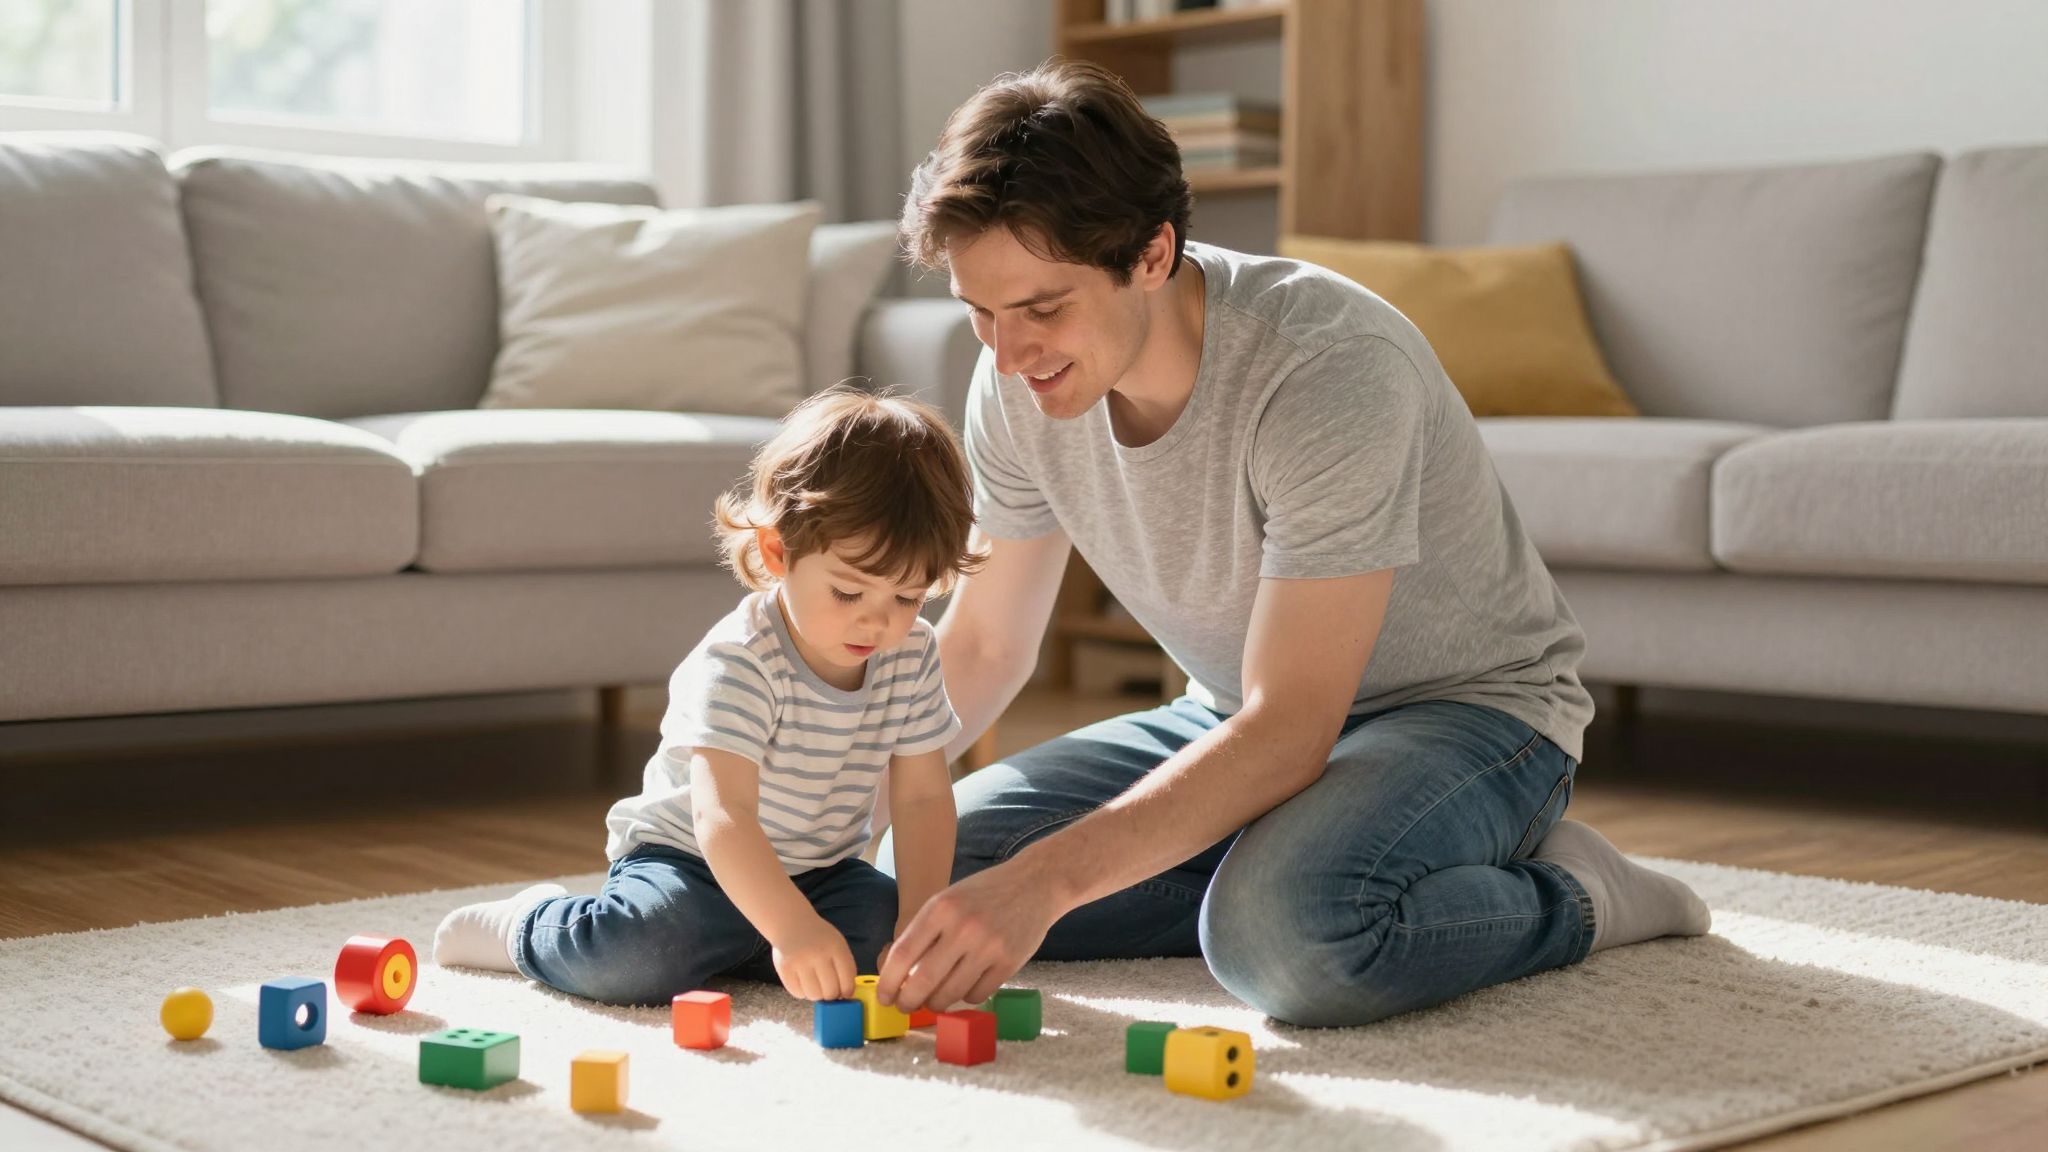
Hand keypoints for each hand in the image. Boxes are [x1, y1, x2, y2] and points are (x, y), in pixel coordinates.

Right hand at [768, 915, 856, 1000]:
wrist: (791, 923)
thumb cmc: (818, 938)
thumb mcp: (837, 944)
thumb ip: (845, 966)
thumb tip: (846, 995)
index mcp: (835, 947)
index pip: (847, 979)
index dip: (847, 991)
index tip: (845, 994)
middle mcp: (818, 953)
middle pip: (830, 991)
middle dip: (831, 995)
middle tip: (828, 990)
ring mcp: (800, 961)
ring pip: (814, 995)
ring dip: (816, 994)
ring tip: (815, 984)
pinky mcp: (785, 968)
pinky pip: (798, 993)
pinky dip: (802, 992)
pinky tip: (802, 981)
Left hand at [876, 861, 1062, 1012]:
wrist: (1035, 884)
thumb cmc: (983, 894)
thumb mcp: (947, 900)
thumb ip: (924, 933)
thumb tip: (898, 975)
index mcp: (941, 908)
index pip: (902, 954)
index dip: (888, 982)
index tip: (884, 997)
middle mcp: (963, 927)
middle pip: (923, 981)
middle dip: (908, 1002)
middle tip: (905, 1007)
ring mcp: (988, 946)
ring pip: (949, 994)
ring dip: (936, 1004)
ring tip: (934, 1000)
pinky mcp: (1009, 962)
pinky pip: (977, 995)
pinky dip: (966, 997)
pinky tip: (965, 986)